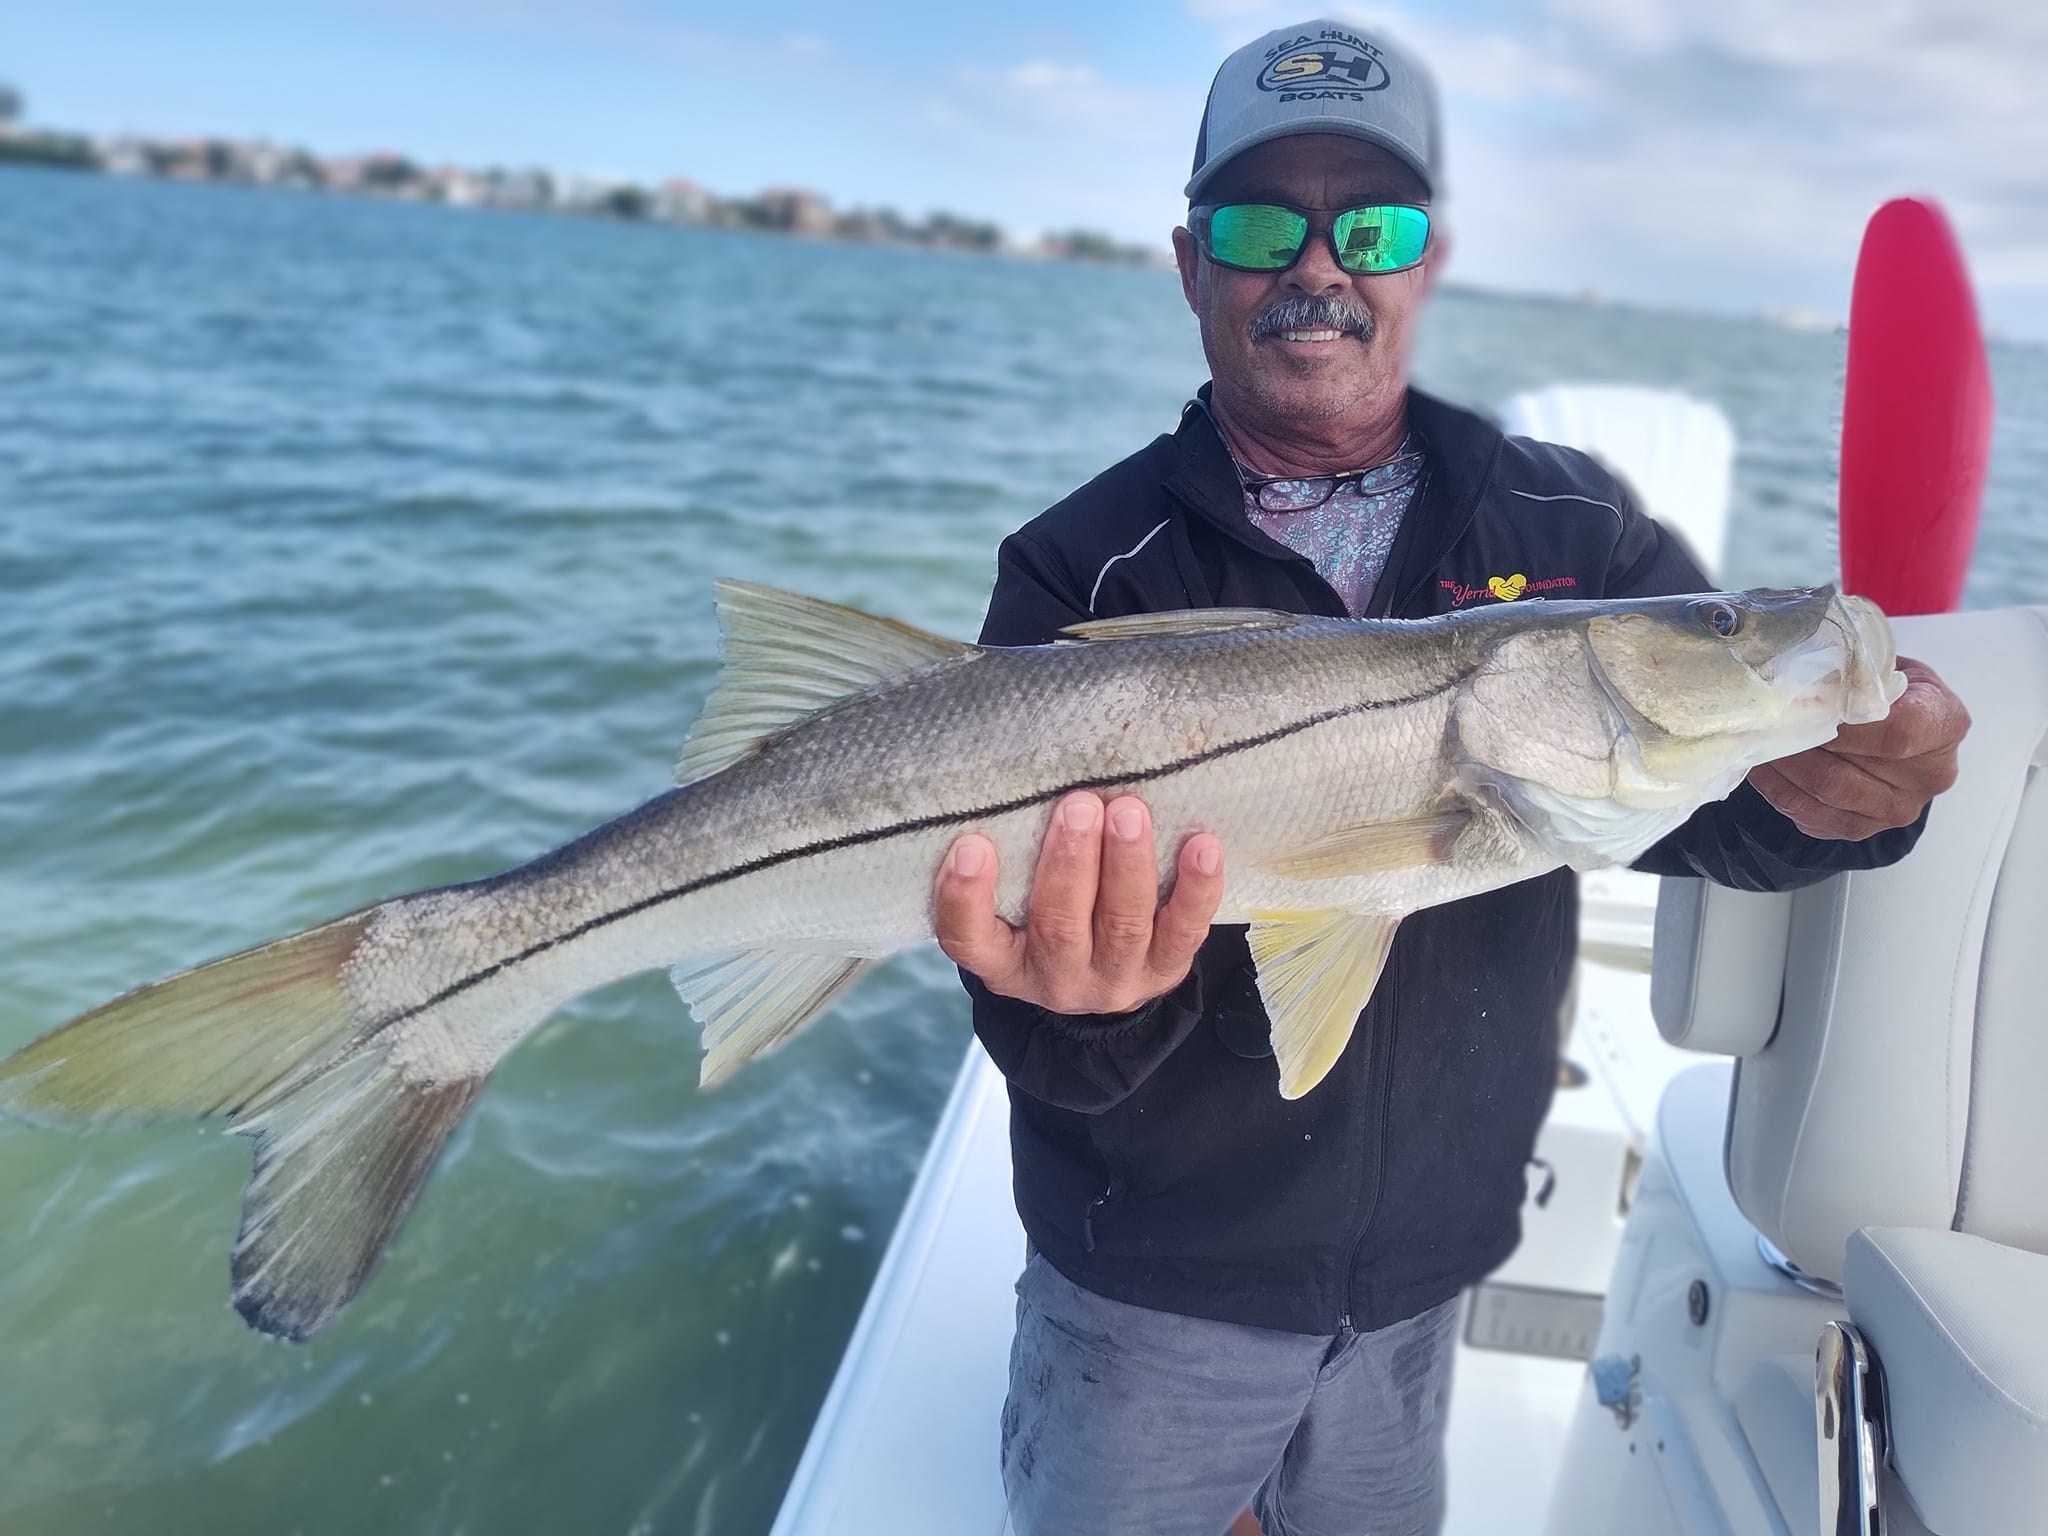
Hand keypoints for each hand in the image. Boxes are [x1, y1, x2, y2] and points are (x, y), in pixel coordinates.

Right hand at [933, 792, 1225, 1014]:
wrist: (1102, 975)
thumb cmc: (1044, 913)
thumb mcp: (1011, 903)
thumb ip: (1009, 856)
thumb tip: (1021, 774)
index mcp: (1001, 961)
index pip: (967, 939)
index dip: (964, 897)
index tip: (970, 845)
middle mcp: (1054, 978)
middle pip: (1059, 926)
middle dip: (1069, 865)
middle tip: (1078, 806)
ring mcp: (1113, 980)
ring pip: (1122, 925)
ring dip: (1126, 865)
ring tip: (1128, 811)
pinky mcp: (1165, 971)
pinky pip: (1184, 931)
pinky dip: (1195, 888)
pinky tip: (1202, 845)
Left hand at [1749, 656, 1969, 839]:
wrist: (1903, 726)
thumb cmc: (1892, 691)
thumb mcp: (1886, 667)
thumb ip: (1856, 675)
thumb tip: (1802, 684)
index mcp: (1945, 724)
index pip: (1898, 732)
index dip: (1846, 725)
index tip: (1804, 707)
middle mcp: (1930, 776)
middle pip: (1851, 768)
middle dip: (1799, 742)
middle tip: (1765, 722)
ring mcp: (1896, 809)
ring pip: (1826, 792)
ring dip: (1784, 764)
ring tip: (1760, 739)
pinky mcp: (1861, 828)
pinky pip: (1808, 813)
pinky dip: (1777, 787)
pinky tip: (1764, 764)